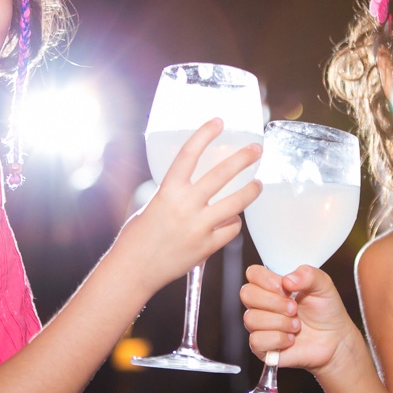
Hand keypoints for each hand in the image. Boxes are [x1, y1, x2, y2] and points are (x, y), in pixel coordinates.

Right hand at [115, 118, 261, 292]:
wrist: (134, 270)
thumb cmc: (138, 237)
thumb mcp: (151, 205)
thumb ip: (174, 194)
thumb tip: (194, 185)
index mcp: (168, 191)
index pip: (189, 154)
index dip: (205, 134)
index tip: (218, 122)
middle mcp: (185, 206)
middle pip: (222, 175)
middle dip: (243, 159)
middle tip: (257, 150)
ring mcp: (198, 227)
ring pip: (236, 203)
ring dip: (251, 191)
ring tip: (258, 184)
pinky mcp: (206, 247)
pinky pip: (230, 229)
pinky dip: (233, 223)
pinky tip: (232, 220)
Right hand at [241, 264, 359, 375]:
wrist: (335, 340)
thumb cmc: (326, 311)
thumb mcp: (323, 285)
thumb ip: (308, 274)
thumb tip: (287, 280)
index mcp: (273, 285)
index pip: (253, 273)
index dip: (267, 280)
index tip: (286, 288)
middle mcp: (262, 304)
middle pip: (247, 294)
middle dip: (274, 302)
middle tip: (294, 308)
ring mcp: (260, 326)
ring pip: (251, 319)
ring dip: (279, 322)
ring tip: (296, 325)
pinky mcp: (261, 347)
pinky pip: (256, 340)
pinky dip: (278, 339)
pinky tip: (290, 339)